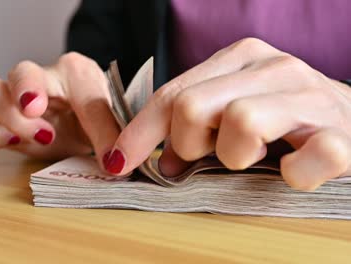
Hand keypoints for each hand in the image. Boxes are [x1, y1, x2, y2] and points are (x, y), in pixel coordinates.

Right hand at [0, 52, 119, 169]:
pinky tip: (12, 142)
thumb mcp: (112, 122)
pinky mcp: (2, 123)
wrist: (87, 126)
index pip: (68, 78)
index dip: (42, 91)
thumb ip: (110, 136)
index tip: (36, 110)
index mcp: (73, 72)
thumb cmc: (99, 117)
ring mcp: (17, 98)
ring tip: (33, 140)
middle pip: (16, 73)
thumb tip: (114, 163)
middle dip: (23, 104)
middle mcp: (41, 78)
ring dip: (4, 120)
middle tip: (45, 133)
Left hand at [107, 38, 350, 190]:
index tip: (118, 164)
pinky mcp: (343, 134)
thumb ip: (193, 128)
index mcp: (241, 58)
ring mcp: (310, 96)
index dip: (139, 133)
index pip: (172, 94)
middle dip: (188, 145)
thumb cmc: (284, 121)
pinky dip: (292, 175)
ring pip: (240, 123)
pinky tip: (292, 171)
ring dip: (236, 158)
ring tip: (254, 158)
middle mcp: (274, 68)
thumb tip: (159, 161)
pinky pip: (306, 159)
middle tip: (210, 156)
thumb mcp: (232, 113)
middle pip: (192, 108)